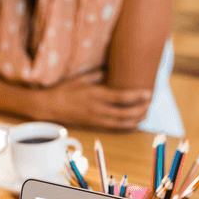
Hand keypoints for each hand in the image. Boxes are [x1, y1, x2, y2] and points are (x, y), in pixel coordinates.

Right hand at [37, 71, 151, 130]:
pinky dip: (126, 127)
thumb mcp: (80, 78)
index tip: (148, 92)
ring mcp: (95, 120)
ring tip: (145, 114)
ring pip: (121, 123)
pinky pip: (113, 129)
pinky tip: (134, 125)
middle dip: (140, 109)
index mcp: (95, 95)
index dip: (137, 96)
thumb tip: (110, 69)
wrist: (48, 107)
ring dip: (135, 120)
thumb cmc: (63, 91)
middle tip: (150, 103)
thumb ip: (97, 74)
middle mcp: (97, 109)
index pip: (121, 97)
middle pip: (124, 113)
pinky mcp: (93, 126)